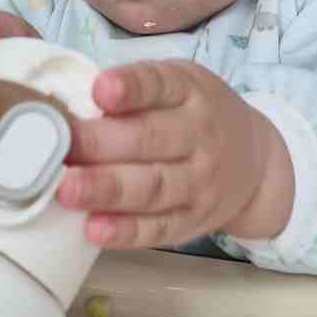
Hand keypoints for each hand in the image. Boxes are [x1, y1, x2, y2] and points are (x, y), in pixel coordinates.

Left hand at [56, 60, 293, 248]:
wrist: (257, 162)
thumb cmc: (195, 115)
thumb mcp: (177, 84)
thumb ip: (133, 89)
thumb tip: (63, 101)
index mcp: (189, 91)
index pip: (160, 85)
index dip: (130, 87)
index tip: (100, 90)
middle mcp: (199, 135)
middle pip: (150, 139)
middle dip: (101, 142)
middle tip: (59, 145)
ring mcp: (199, 181)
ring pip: (152, 186)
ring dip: (107, 189)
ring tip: (66, 189)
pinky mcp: (193, 220)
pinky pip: (158, 228)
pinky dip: (126, 231)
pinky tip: (94, 229)